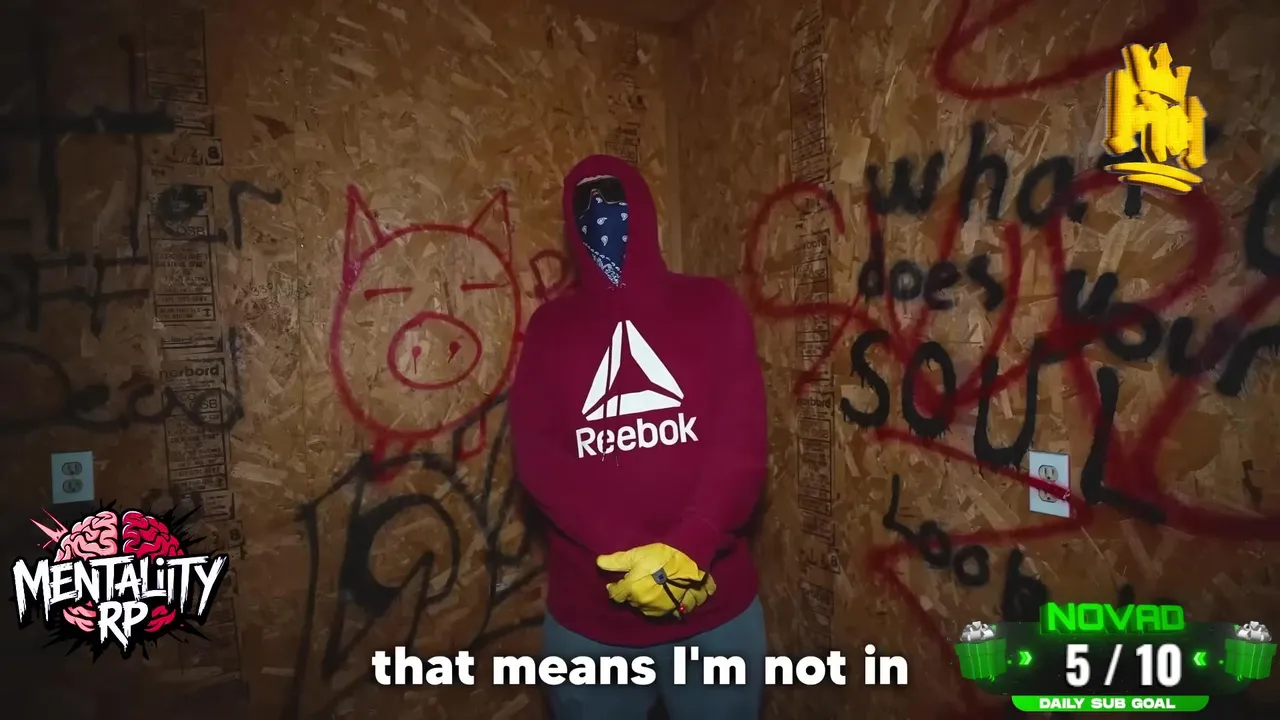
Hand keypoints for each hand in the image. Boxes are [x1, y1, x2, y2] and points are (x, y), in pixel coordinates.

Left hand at [596, 543, 716, 617]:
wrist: (692, 562)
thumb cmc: (662, 556)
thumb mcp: (637, 554)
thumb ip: (616, 561)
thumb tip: (598, 562)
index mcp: (631, 590)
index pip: (615, 593)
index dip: (613, 588)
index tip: (612, 584)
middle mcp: (642, 603)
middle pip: (630, 601)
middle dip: (630, 593)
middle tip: (634, 583)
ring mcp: (659, 609)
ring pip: (645, 608)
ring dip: (644, 600)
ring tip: (648, 590)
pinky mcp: (674, 611)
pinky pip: (662, 612)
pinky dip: (660, 606)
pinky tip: (663, 598)